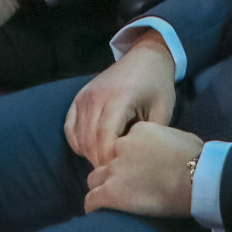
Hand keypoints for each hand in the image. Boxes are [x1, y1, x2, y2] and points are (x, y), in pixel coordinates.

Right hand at [63, 30, 177, 166]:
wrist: (145, 58)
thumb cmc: (157, 87)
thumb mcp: (162, 112)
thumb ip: (147, 137)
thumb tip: (135, 164)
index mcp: (119, 98)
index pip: (106, 137)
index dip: (110, 159)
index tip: (121, 173)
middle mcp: (96, 97)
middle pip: (90, 139)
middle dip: (101, 161)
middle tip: (114, 174)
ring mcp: (84, 96)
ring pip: (79, 136)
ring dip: (90, 154)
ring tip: (106, 164)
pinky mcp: (78, 98)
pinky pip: (69, 128)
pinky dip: (77, 143)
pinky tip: (91, 151)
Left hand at [84, 121, 203, 216]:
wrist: (198, 178)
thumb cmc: (199, 159)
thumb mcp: (180, 139)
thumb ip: (164, 142)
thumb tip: (167, 151)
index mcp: (139, 131)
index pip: (123, 143)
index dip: (128, 157)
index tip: (137, 169)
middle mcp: (121, 147)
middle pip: (105, 160)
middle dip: (112, 172)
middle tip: (124, 185)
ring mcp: (114, 170)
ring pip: (94, 179)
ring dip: (101, 188)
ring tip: (110, 201)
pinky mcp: (111, 192)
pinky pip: (91, 200)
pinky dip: (94, 207)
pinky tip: (99, 213)